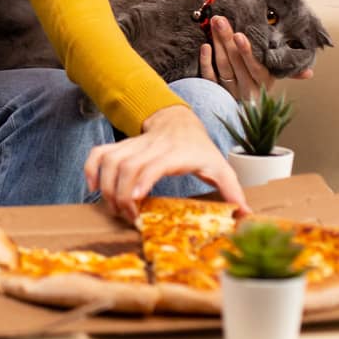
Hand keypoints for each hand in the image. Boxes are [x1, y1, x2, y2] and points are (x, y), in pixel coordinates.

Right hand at [84, 105, 248, 221]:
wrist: (180, 121)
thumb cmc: (200, 150)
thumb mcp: (220, 168)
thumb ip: (232, 191)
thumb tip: (247, 215)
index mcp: (176, 153)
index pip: (154, 163)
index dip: (142, 180)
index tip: (135, 200)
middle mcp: (152, 146)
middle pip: (127, 165)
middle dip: (121, 194)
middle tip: (128, 216)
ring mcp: (133, 144)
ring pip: (110, 159)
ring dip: (106, 185)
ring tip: (114, 208)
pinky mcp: (122, 146)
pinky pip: (99, 153)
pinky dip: (91, 168)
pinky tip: (92, 187)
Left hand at [197, 16, 310, 102]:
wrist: (240, 113)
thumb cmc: (260, 84)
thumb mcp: (275, 79)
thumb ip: (290, 73)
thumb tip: (310, 73)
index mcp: (264, 83)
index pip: (255, 68)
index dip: (247, 53)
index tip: (240, 35)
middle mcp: (247, 88)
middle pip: (235, 63)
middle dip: (227, 39)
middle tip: (221, 19)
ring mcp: (229, 90)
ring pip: (222, 66)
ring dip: (217, 44)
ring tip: (215, 24)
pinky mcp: (214, 92)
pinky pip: (209, 77)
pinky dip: (206, 62)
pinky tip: (205, 46)